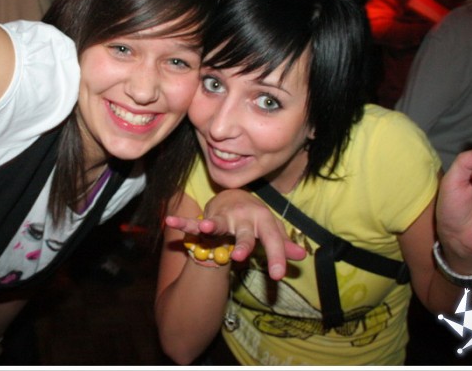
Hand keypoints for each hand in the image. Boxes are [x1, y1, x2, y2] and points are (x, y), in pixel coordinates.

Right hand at [165, 189, 305, 279]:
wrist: (235, 196)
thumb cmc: (256, 219)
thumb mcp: (271, 230)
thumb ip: (283, 244)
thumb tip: (302, 256)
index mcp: (263, 222)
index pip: (273, 240)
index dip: (277, 257)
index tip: (278, 275)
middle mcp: (245, 218)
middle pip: (245, 234)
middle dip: (243, 244)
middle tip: (240, 256)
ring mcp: (225, 217)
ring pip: (218, 224)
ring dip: (211, 226)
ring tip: (205, 228)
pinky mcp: (208, 218)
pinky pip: (194, 223)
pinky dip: (182, 223)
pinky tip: (170, 221)